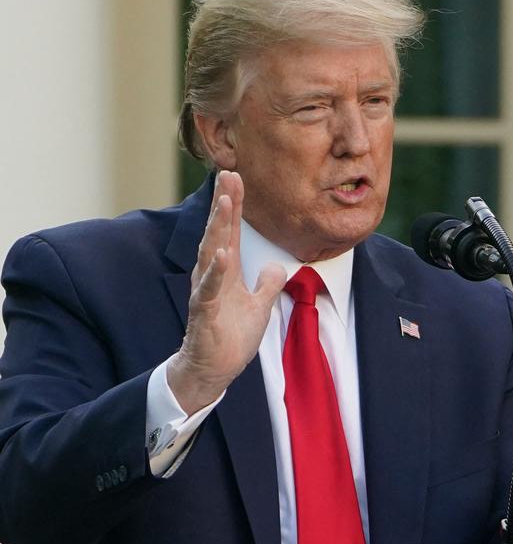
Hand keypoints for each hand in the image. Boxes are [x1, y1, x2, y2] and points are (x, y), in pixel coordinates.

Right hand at [167, 171, 286, 413]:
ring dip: (218, 227)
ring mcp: (206, 291)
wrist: (213, 368)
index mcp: (226, 271)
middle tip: (228, 174)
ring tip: (225, 202)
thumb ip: (267, 284)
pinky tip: (222, 253)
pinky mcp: (204, 311)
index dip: (234, 205)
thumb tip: (275, 267)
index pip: (230, 231)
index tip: (237, 177)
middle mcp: (213, 275)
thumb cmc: (231, 336)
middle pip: (219, 232)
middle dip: (224, 203)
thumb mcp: (259, 306)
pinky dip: (216, 271)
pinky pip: (210, 288)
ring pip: (211, 253)